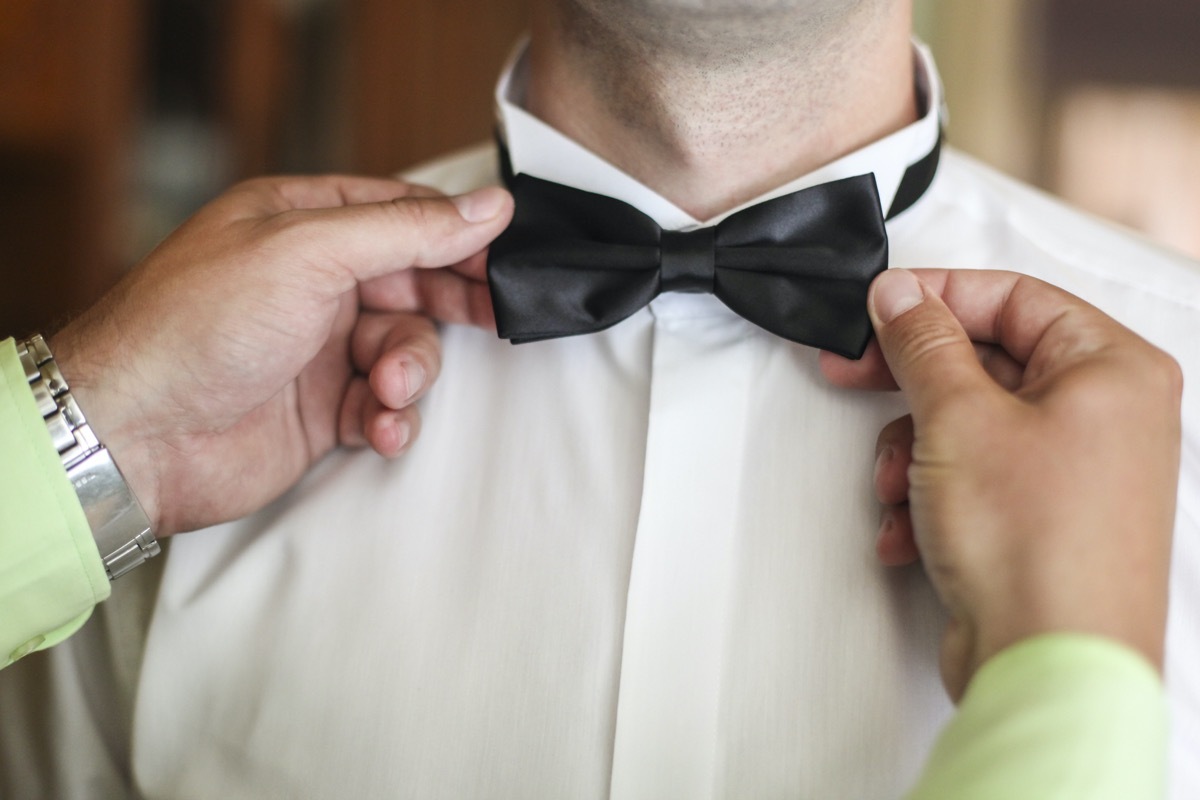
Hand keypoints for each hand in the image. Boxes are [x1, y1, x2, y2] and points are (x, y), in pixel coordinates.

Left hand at [50, 176, 512, 536]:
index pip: (403, 214)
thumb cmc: (194, 327)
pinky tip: (380, 426)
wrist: (136, 435)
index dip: (457, 235)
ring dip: (411, 371)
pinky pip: (386, 405)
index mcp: (302, 222)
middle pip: (415, 282)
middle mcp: (312, 281)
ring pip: (407, 349)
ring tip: (388, 388)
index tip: (502, 260)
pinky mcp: (322, 407)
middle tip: (490, 318)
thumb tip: (488, 206)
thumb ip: (406, 231)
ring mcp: (318, 346)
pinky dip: (393, 417)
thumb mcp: (309, 254)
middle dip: (450, 304)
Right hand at [821, 269, 1182, 699]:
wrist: (1050, 667)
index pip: (1013, 297)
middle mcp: (1107, 416)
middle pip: (986, 363)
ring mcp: (1077, 472)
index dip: (936, 296)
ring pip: (969, 425)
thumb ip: (922, 344)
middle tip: (852, 373)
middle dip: (911, 385)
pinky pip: (973, 479)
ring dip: (913, 453)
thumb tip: (901, 295)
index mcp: (1112, 369)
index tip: (878, 307)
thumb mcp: (958, 417)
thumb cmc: (1038, 548)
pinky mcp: (1044, 520)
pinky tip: (910, 529)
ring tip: (898, 486)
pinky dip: (930, 497)